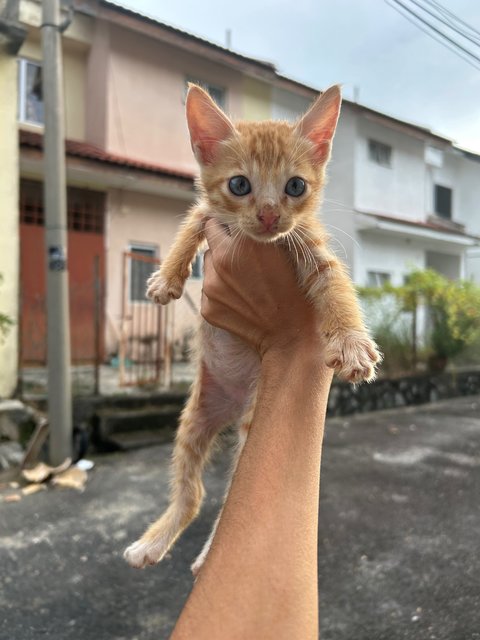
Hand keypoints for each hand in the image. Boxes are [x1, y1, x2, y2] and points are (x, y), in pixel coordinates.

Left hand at [201, 218, 322, 357]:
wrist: (290, 336)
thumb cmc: (296, 292)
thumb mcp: (288, 253)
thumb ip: (263, 233)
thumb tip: (250, 219)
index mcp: (245, 242)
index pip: (224, 217)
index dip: (234, 223)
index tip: (240, 229)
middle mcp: (223, 260)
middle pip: (212, 236)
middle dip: (224, 240)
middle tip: (243, 254)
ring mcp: (211, 286)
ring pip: (208, 263)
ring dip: (221, 265)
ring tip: (246, 280)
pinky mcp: (207, 307)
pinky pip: (208, 289)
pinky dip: (221, 290)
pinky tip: (242, 299)